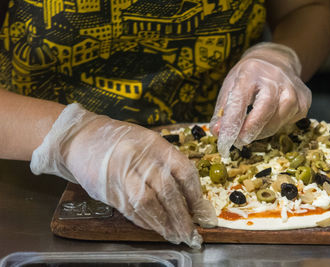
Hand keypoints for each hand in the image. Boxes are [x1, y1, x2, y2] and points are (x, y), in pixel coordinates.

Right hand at [30, 103, 216, 247]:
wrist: (80, 138)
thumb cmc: (119, 139)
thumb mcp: (147, 141)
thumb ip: (165, 164)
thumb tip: (187, 195)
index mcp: (154, 144)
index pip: (183, 170)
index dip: (194, 194)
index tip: (200, 210)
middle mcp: (139, 158)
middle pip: (167, 191)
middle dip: (181, 215)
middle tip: (190, 232)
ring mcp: (121, 175)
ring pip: (148, 204)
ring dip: (164, 224)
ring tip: (175, 235)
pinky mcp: (108, 190)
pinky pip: (131, 211)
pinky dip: (146, 222)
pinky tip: (155, 228)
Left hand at [210, 43, 311, 156]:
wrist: (276, 60)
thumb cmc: (249, 76)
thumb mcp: (231, 85)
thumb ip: (223, 110)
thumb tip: (217, 132)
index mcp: (250, 71)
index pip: (240, 99)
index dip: (232, 122)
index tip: (223, 139)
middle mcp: (275, 76)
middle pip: (265, 108)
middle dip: (251, 128)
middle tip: (239, 141)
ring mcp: (293, 87)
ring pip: (279, 118)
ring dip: (262, 131)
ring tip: (250, 132)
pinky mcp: (304, 99)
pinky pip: (288, 121)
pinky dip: (274, 127)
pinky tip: (267, 121)